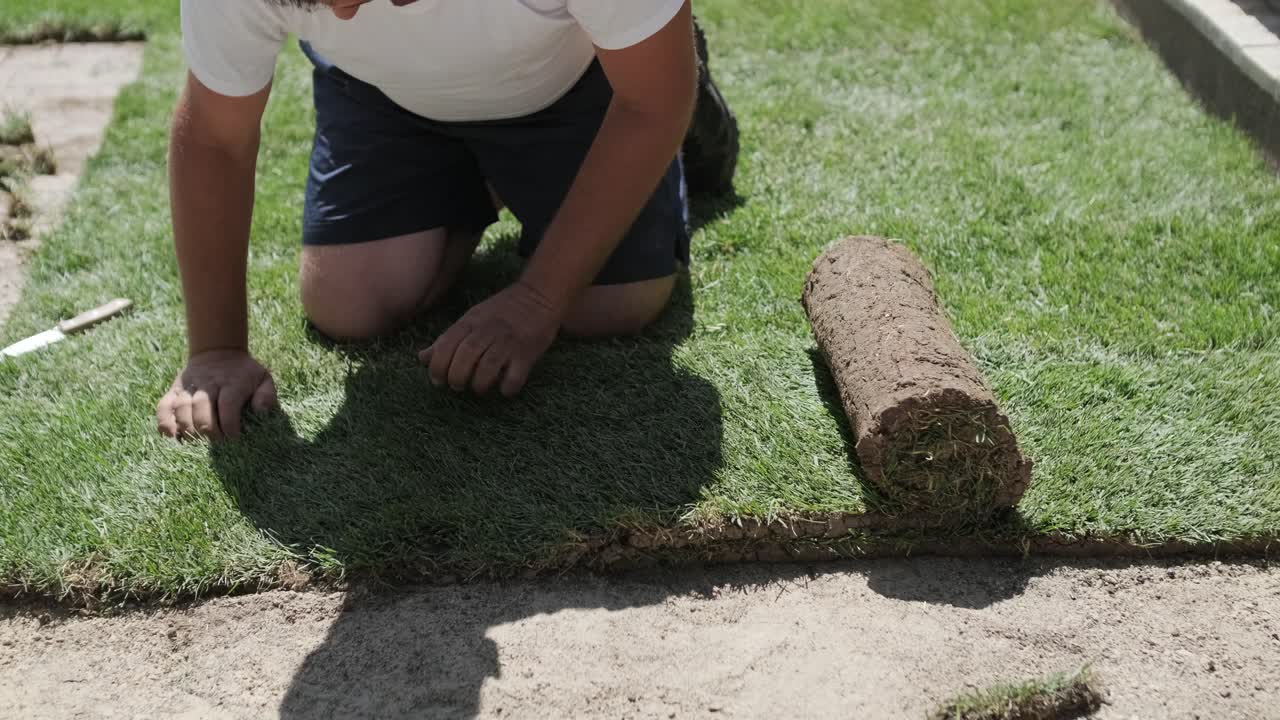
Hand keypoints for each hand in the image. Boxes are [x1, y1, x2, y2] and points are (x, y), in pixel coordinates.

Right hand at [156, 349, 277, 439]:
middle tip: (217, 442)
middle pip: (202, 409)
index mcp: (232, 382)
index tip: (234, 438)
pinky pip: (164, 406)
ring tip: (197, 441)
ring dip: (189, 428)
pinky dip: (165, 422)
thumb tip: (261, 411)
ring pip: (182, 409)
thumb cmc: (244, 373)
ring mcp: (189, 386)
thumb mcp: (263, 378)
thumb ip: (267, 395)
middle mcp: (208, 383)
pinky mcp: (174, 390)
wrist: (218, 352)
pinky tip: (172, 435)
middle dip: (209, 430)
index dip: (230, 426)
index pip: (228, 406)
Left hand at [420, 280, 564, 395]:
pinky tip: (504, 388)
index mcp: (471, 322)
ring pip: (488, 366)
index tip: (438, 380)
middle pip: (465, 356)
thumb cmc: (502, 310)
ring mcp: (509, 341)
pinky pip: (515, 375)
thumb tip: (422, 358)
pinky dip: (507, 387)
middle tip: (457, 386)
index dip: (437, 367)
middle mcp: (488, 330)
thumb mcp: (471, 319)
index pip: (446, 345)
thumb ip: (448, 339)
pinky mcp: (528, 352)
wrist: (540, 295)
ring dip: (479, 383)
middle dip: (456, 377)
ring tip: (478, 388)